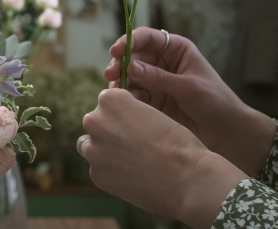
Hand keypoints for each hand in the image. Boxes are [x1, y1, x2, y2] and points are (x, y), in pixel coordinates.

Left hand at [79, 89, 245, 228]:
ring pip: (90, 146)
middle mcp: (95, 121)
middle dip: (109, 131)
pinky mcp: (96, 174)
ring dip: (104, 150)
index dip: (122, 113)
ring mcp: (93, 149)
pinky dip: (110, 172)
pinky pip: (98, 169)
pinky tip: (132, 176)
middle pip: (96, 123)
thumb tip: (116, 123)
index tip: (135, 124)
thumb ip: (128, 113)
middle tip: (133, 144)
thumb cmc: (177, 142)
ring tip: (130, 160)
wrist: (188, 178)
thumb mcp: (152, 112)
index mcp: (110, 99)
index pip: (107, 101)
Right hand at [105, 27, 275, 176]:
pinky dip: (127, 99)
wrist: (230, 134)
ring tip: (117, 93)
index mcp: (176, 50)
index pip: (147, 38)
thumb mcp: (189, 87)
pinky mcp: (152, 102)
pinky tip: (125, 105)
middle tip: (111, 75)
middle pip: (133, 56)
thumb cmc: (217, 102)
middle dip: (120, 64)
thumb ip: (159, 77)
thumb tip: (130, 66)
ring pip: (129, 77)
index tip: (117, 51)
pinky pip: (133, 96)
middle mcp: (163, 63)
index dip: (129, 41)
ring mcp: (156, 83)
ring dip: (120, 83)